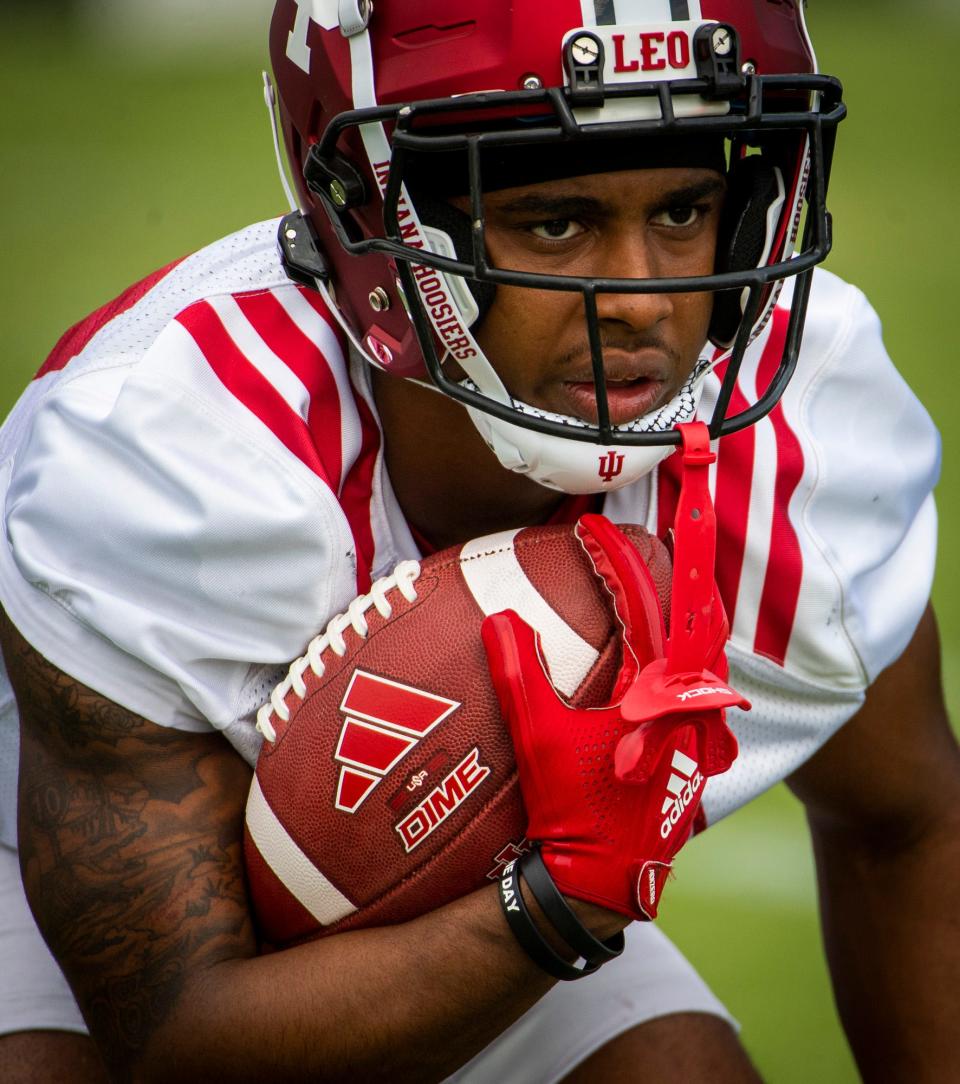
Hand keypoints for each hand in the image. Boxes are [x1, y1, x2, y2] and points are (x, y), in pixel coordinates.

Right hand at [482, 513, 746, 920]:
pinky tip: (653, 655)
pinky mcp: (689, 747)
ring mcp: (696, 728)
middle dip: (682, 573)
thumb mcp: (540, 738)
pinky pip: (693, 682)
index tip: (597, 527)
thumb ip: (518, 674)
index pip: (647, 605)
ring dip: (682, 613)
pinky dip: (677, 654)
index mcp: (660, 693)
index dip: (621, 559)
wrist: (605, 879)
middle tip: (658, 538)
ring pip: (701, 653)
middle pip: (697, 619)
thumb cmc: (576, 809)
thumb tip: (498, 617)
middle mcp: (691, 705)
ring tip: (660, 582)